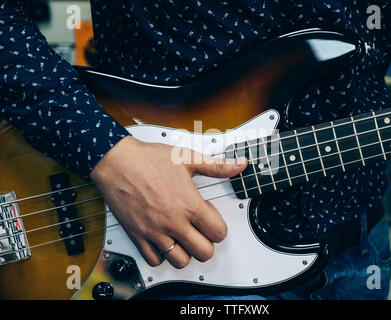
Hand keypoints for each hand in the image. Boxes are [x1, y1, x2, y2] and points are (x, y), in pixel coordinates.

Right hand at [90, 136, 246, 268]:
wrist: (116, 161)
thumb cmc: (148, 159)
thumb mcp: (187, 158)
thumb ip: (217, 165)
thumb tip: (239, 164)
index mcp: (189, 204)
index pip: (218, 232)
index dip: (218, 225)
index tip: (209, 214)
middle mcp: (173, 222)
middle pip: (204, 252)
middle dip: (207, 242)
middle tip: (200, 229)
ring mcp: (154, 231)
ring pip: (180, 261)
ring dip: (186, 252)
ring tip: (183, 235)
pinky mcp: (138, 235)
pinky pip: (154, 260)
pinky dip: (162, 255)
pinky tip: (164, 239)